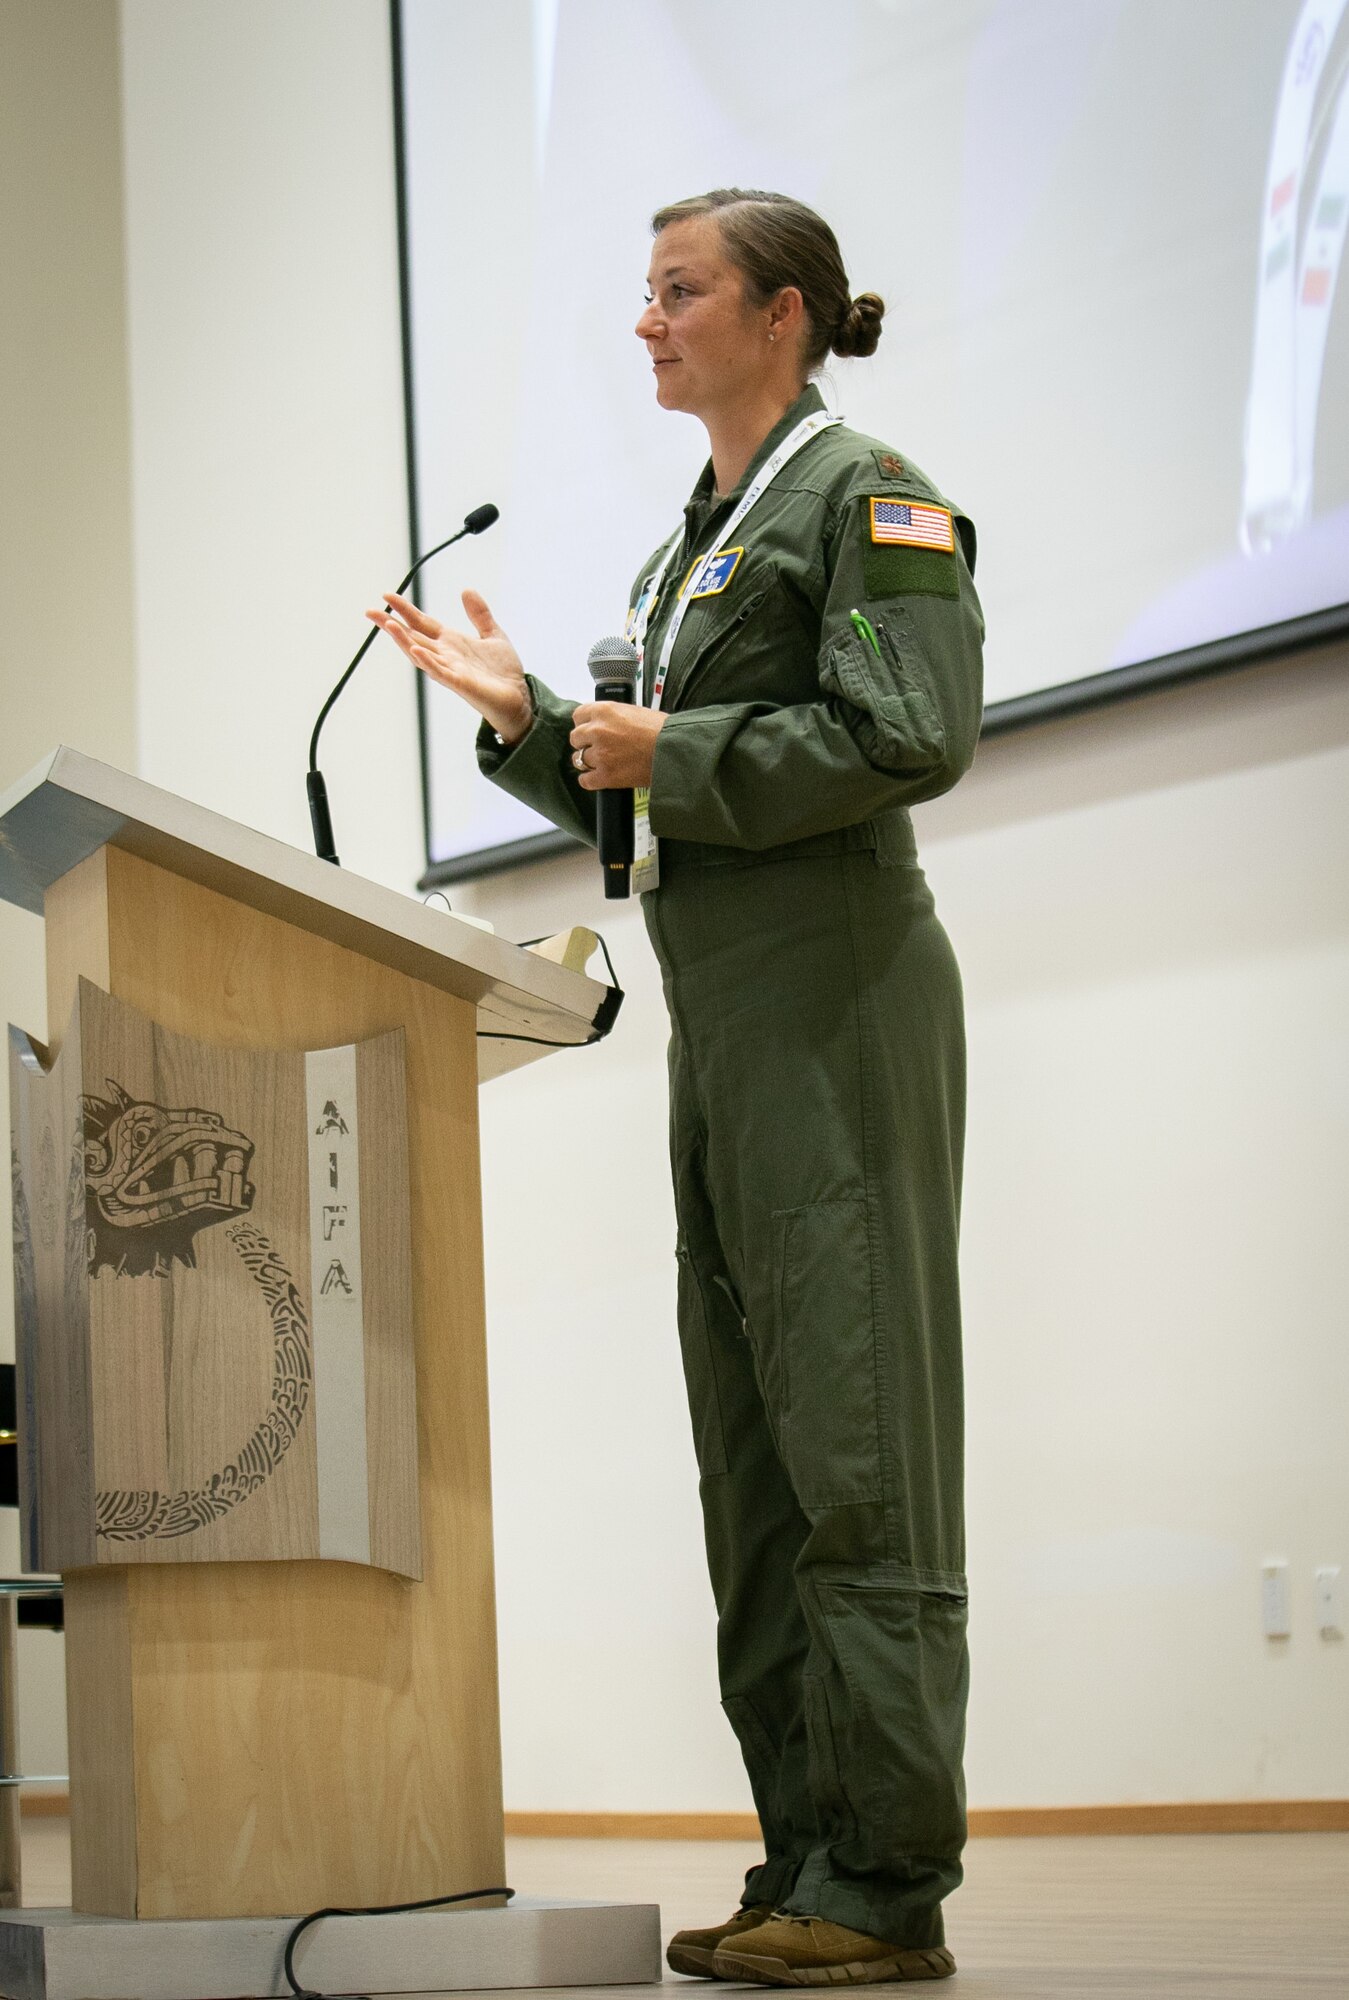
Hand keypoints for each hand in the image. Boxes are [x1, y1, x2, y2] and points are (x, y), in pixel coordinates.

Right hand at [366, 589, 532, 744]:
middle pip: (412, 637)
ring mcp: (450, 670)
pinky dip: (427, 661)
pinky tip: (415, 650)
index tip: (387, 596)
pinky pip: (439, 672)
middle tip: (370, 611)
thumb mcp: (493, 634)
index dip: (405, 610)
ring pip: (420, 654)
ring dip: (403, 640)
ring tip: (388, 624)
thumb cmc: (503, 672)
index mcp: (450, 643)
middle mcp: (445, 656)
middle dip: (391, 625)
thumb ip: (479, 614)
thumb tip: (466, 590)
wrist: (519, 697)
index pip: (421, 623)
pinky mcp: (460, 684)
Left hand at [569, 702, 667, 789]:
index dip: (584, 724)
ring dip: (588, 761)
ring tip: (601, 762)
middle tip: (598, 746)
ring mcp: (600, 755)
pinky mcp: (606, 776)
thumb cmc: (661, 730)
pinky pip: (585, 780)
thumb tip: (603, 723)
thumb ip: (613, 716)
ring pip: (579, 759)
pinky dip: (590, 780)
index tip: (589, 729)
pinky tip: (598, 777)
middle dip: (585, 742)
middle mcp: (598, 731)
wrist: (674, 751)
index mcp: (604, 711)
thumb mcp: (633, 711)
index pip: (578, 716)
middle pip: (575, 738)